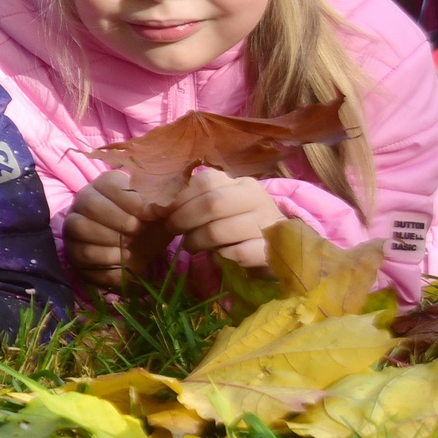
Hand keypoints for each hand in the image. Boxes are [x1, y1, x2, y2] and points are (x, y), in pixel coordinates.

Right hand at [64, 169, 151, 289]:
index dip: (130, 201)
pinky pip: (81, 255)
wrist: (141, 251)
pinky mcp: (73, 250)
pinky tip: (122, 261)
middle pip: (89, 204)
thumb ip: (162, 205)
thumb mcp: (161, 213)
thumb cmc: (150, 226)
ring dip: (109, 240)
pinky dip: (106, 261)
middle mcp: (84, 201)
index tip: (149, 215)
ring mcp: (74, 226)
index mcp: (106, 185)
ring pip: (79, 227)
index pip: (109, 184)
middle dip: (118, 220)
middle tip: (138, 231)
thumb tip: (158, 207)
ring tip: (128, 248)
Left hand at [164, 168, 284, 269]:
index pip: (205, 181)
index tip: (167, 213)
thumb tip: (157, 209)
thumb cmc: (240, 225)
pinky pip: (237, 253)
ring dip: (197, 241)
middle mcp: (256, 198)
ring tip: (193, 246)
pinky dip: (221, 257)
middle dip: (184, 220)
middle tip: (175, 231)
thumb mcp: (221, 207)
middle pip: (211, 204)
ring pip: (219, 231)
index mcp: (241, 184)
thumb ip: (195, 202)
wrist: (281, 248)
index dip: (180, 198)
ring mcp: (267, 223)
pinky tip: (220, 256)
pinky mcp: (272, 250)